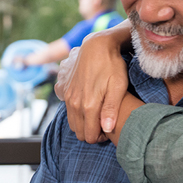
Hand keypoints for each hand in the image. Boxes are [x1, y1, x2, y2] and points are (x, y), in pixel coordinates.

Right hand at [58, 25, 131, 143]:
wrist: (96, 46)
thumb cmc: (112, 65)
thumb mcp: (117, 86)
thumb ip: (111, 109)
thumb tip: (106, 129)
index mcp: (88, 105)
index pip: (90, 136)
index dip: (101, 137)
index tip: (110, 128)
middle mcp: (75, 103)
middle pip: (80, 133)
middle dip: (92, 132)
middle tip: (105, 122)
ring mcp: (68, 97)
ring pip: (73, 124)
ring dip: (84, 124)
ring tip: (99, 114)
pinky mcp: (65, 90)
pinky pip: (68, 112)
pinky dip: (77, 114)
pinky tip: (89, 105)